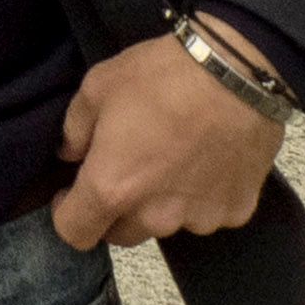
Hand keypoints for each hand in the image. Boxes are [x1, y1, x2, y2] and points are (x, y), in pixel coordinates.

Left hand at [50, 16, 285, 249]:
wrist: (237, 71)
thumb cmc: (160, 76)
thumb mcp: (97, 87)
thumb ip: (74, 129)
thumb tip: (70, 154)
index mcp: (113, 188)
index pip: (75, 233)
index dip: (67, 214)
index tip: (72, 192)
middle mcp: (155, 217)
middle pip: (122, 233)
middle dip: (115, 208)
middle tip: (127, 167)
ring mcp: (200, 219)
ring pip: (167, 223)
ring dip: (161, 203)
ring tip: (173, 158)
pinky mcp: (236, 212)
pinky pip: (208, 213)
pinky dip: (202, 196)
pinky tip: (207, 159)